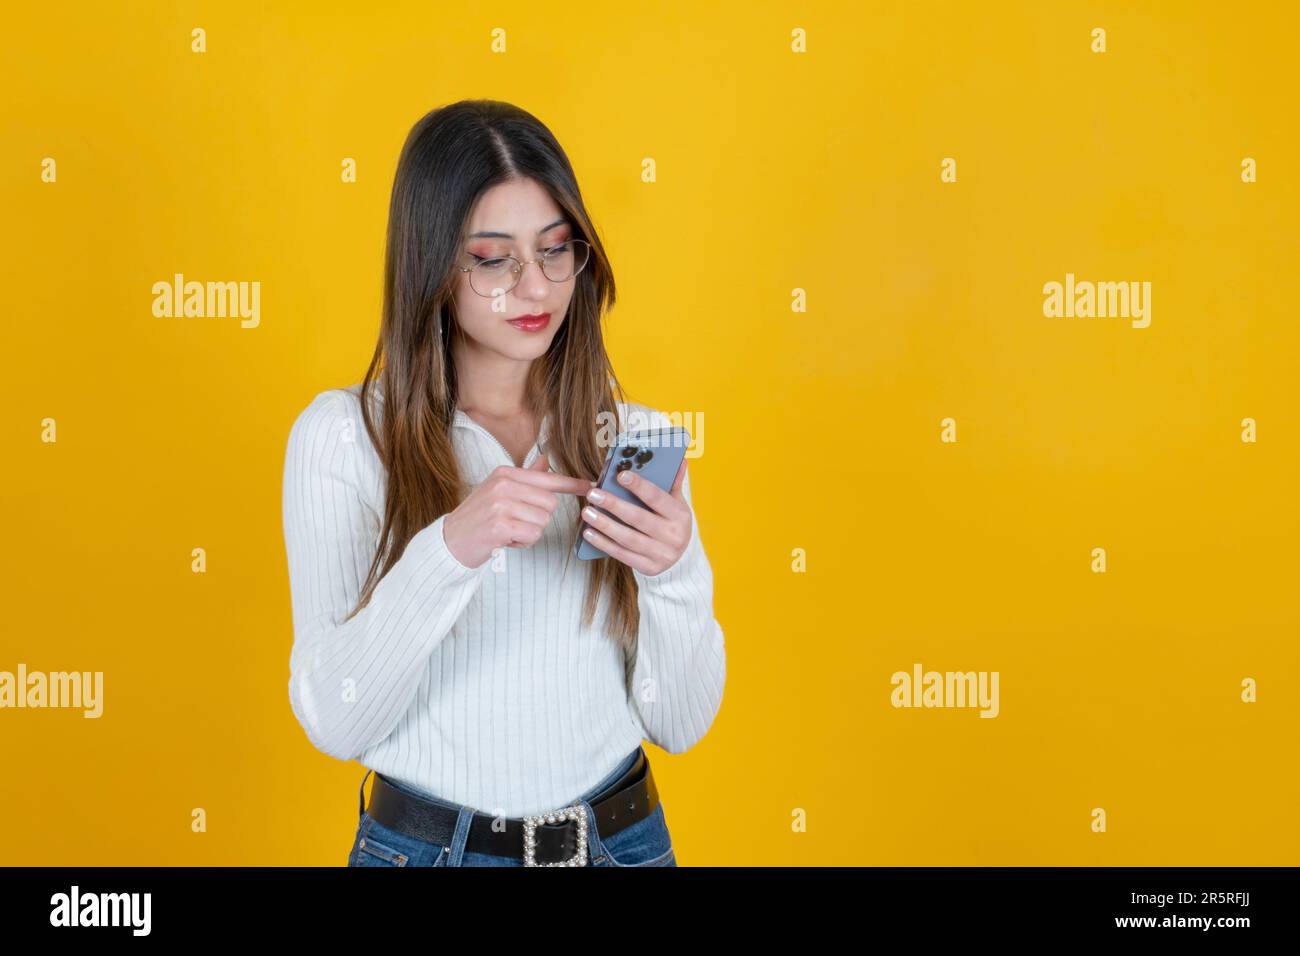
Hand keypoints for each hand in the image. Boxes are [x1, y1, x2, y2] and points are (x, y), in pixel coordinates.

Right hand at [444, 453, 594, 567]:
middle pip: (550, 504)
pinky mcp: (500, 526)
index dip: (572, 484)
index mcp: (505, 473)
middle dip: (538, 518)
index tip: (590, 485)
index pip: (548, 478)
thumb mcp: (499, 490)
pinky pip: (532, 536)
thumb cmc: (478, 517)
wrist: (450, 541)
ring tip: (508, 531)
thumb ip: (525, 477)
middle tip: (516, 522)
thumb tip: (545, 460)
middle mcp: (504, 485)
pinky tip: (505, 540)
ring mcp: (501, 505)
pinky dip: (522, 543)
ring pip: (542, 522)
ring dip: (529, 532)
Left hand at [580, 458, 691, 575]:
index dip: (639, 486)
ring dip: (604, 525)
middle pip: (638, 518)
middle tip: (593, 494)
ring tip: (587, 512)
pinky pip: (622, 555)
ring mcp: (661, 554)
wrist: (681, 558)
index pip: (657, 498)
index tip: (620, 475)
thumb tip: (679, 461)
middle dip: (613, 505)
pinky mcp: (649, 568)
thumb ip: (673, 482)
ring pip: (627, 538)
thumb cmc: (672, 522)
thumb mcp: (677, 503)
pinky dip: (604, 544)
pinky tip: (589, 532)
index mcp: (680, 516)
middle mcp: (673, 536)